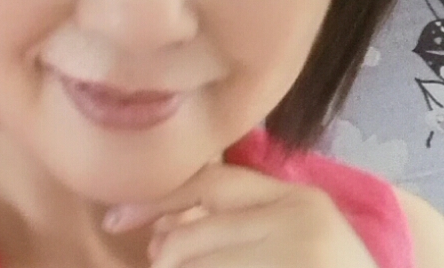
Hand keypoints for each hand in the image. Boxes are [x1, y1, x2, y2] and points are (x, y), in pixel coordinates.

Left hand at [102, 162, 377, 267]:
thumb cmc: (329, 264)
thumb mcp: (292, 230)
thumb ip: (237, 219)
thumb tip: (161, 232)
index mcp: (294, 196)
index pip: (211, 184)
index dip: (158, 199)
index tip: (114, 218)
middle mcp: (299, 220)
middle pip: (199, 234)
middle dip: (167, 253)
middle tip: (157, 261)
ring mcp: (300, 258)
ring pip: (204, 267)